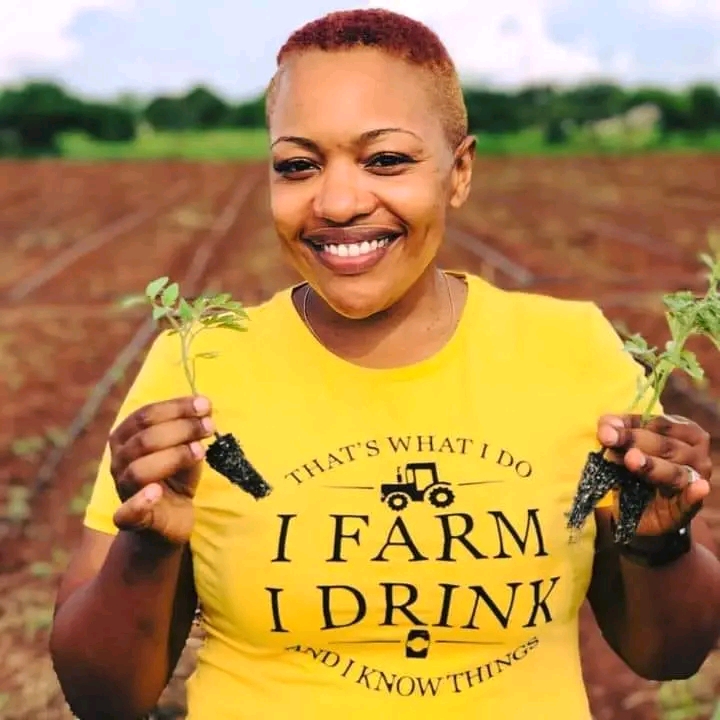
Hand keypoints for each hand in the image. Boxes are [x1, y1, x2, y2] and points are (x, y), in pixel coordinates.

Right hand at [109, 396, 213, 544]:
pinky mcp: (131, 519)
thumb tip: (204, 405)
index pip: (145, 416)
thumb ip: (190, 428)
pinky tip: (155, 492)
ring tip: (200, 451)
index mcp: (126, 437)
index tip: (205, 405)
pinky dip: (140, 502)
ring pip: (139, 469)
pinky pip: (126, 512)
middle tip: (209, 426)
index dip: (176, 408)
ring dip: (173, 457)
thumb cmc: (175, 476)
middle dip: (181, 429)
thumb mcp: (185, 447)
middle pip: (144, 439)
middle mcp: (118, 460)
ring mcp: (123, 489)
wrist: (168, 520)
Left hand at [597, 414, 712, 536]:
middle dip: (635, 441)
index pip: (659, 424)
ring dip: (652, 466)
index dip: (631, 423)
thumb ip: (617, 433)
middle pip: (666, 445)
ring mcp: (693, 480)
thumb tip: (606, 427)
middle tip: (609, 439)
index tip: (605, 427)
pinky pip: (691, 500)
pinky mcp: (687, 507)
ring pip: (675, 471)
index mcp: (684, 432)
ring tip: (631, 460)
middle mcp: (695, 454)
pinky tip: (696, 487)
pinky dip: (693, 494)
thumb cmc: (635, 468)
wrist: (636, 510)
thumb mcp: (625, 446)